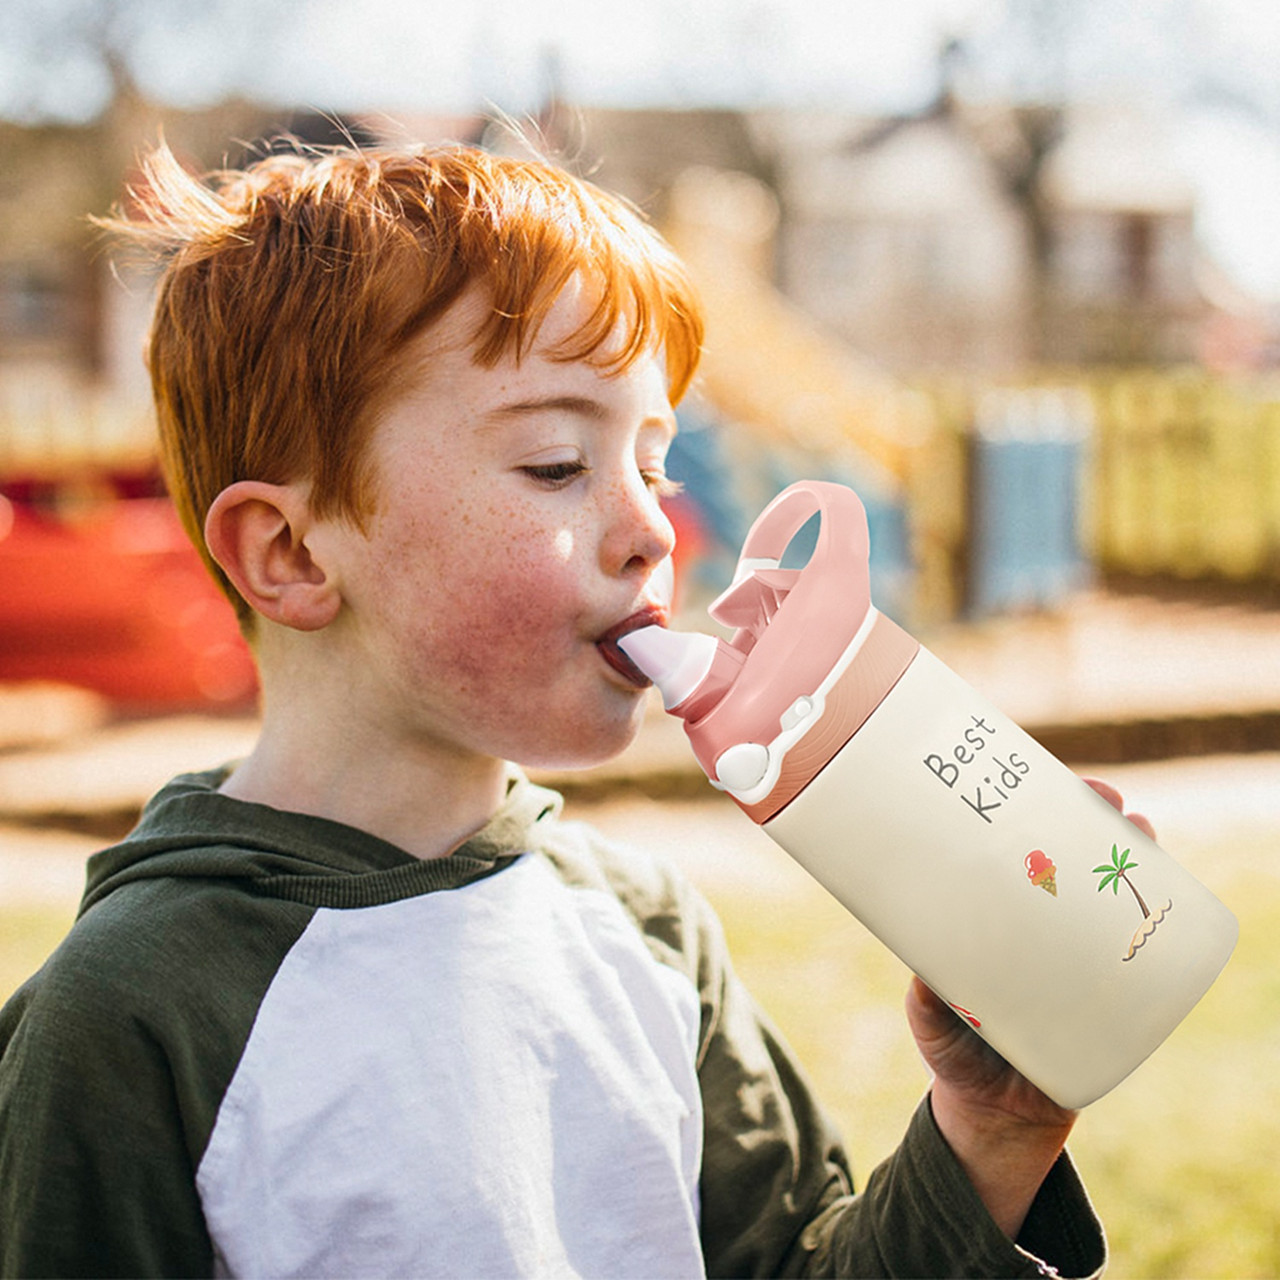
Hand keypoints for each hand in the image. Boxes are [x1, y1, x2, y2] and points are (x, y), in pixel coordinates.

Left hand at [906, 777, 1153, 1236]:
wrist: (992, 1114)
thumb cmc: (954, 1049)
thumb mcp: (930, 1015)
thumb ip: (926, 995)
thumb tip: (922, 973)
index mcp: (997, 918)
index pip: (1021, 852)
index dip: (1038, 813)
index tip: (1049, 781)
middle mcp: (1042, 929)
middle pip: (1074, 859)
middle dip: (1095, 821)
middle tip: (1106, 800)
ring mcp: (1079, 958)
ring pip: (1113, 894)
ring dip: (1134, 858)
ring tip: (1140, 832)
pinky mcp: (1111, 998)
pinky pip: (1141, 953)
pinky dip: (1160, 924)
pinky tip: (1171, 902)